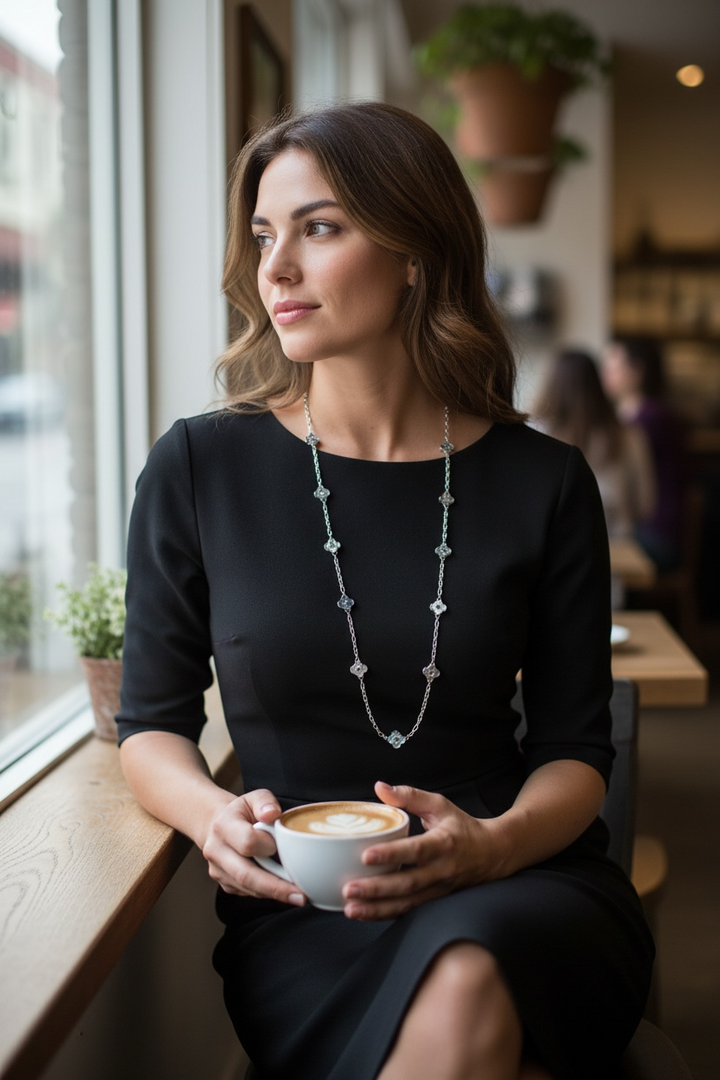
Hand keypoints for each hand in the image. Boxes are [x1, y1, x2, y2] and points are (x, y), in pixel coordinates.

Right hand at [202, 788, 306, 906]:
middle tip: (301, 896)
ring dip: (274, 894)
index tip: (283, 845)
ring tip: (299, 895)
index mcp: (223, 826)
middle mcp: (216, 851)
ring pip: (249, 888)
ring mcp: (218, 871)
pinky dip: (268, 894)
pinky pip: (249, 893)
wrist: (217, 826)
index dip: (268, 846)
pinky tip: (283, 891)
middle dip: (276, 888)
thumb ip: (265, 802)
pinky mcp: (225, 884)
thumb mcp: (254, 798)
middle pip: (246, 875)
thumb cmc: (242, 812)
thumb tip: (273, 814)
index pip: (247, 842)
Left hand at [341, 781, 503, 920]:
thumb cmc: (462, 827)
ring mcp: (439, 890)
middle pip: (407, 884)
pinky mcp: (436, 901)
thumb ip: (409, 796)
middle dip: (376, 889)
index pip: (416, 850)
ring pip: (407, 904)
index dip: (391, 854)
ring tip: (351, 909)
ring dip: (377, 909)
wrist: (493, 853)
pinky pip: (409, 911)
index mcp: (443, 843)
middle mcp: (442, 870)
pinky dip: (386, 915)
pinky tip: (365, 914)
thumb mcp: (439, 805)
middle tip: (349, 889)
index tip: (366, 855)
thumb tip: (380, 787)